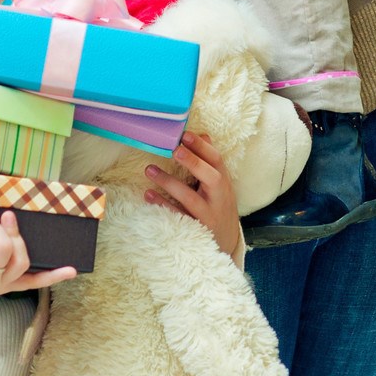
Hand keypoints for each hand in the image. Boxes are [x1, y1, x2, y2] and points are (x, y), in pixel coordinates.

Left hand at [144, 132, 242, 259]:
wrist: (227, 241)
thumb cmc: (219, 205)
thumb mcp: (220, 184)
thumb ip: (210, 162)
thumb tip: (203, 135)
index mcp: (224, 182)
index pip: (216, 160)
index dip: (202, 147)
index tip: (185, 134)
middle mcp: (218, 198)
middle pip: (211, 178)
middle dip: (194, 163)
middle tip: (175, 149)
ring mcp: (207, 215)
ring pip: (190, 198)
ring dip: (169, 183)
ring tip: (149, 169)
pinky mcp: (195, 229)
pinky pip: (177, 216)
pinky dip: (163, 205)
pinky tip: (149, 194)